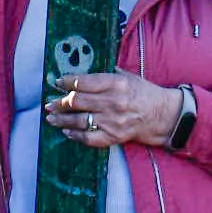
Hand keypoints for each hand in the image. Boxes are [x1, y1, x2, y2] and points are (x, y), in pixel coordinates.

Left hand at [49, 71, 185, 147]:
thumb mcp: (127, 76)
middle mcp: (112, 102)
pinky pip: (89, 138)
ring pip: (79, 120)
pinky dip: (75, 135)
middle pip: (77, 101)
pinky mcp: (114, 136)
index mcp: (116, 83)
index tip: (58, 82)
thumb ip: (106, 75)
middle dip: (59, 102)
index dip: (67, 82)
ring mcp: (112, 121)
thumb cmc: (144, 93)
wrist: (162, 115)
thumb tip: (83, 75)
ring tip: (51, 117)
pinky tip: (67, 131)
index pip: (83, 82)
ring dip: (62, 119)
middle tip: (49, 103)